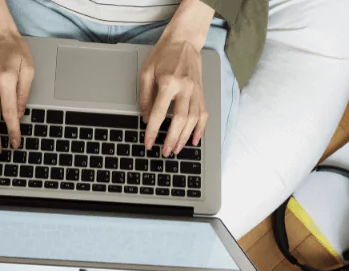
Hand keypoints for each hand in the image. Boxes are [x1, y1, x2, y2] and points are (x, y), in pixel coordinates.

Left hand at [139, 0, 213, 156]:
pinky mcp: (201, 92)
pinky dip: (200, 129)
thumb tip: (146, 118)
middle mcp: (185, 88)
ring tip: (176, 149)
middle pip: (180, 119)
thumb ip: (145, 96)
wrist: (184, 40)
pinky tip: (194, 140)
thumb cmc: (163, 55)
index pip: (159, 113)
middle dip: (172, 138)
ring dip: (185, 137)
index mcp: (168, 82)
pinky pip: (204, 114)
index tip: (148, 143)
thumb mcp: (146, 72)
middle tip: (165, 152)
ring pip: (193, 119)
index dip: (153, 131)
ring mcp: (196, 91)